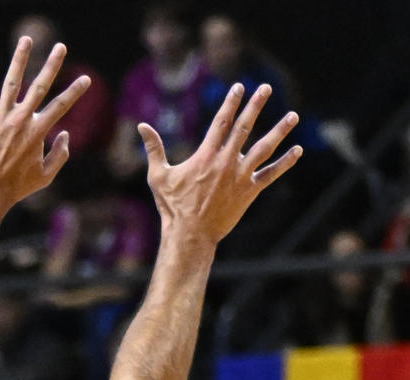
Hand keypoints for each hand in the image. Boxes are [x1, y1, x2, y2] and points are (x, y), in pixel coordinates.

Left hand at [0, 37, 91, 217]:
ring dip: (20, 58)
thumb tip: (64, 135)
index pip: (61, 106)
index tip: (86, 79)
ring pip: (12, 81)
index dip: (75, 92)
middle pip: (39, 86)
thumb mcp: (45, 176)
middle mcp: (20, 120)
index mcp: (37, 132)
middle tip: (61, 47)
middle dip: (52, 65)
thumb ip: (60, 155)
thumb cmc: (15, 188)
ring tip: (26, 40)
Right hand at [141, 83, 300, 246]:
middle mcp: (225, 162)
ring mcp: (240, 177)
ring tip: (293, 115)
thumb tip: (141, 126)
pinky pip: (271, 175)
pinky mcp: (249, 192)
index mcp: (205, 156)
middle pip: (244, 128)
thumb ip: (154, 149)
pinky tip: (297, 151)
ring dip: (279, 131)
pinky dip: (285, 163)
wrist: (189, 234)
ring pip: (264, 148)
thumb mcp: (158, 176)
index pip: (221, 122)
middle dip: (256, 106)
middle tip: (266, 88)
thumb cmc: (171, 206)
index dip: (230, 103)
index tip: (239, 87)